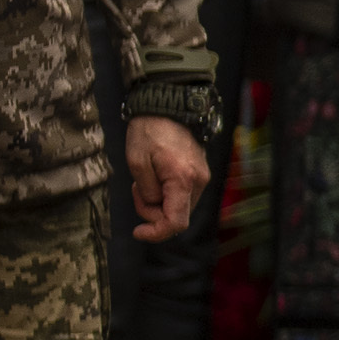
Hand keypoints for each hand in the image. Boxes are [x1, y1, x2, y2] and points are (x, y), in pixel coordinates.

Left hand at [126, 116, 213, 242]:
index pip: (175, 222)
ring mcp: (201, 177)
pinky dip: (166, 193)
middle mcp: (198, 182)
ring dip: (158, 201)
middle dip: (152, 211)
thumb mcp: (137, 162)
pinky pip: (182, 195)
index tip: (138, 232)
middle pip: (176, 216)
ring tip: (146, 178)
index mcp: (182, 180)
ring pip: (179, 206)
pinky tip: (157, 176)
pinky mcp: (199, 173)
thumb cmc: (150, 130)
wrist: (168, 106)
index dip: (156, 233)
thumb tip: (154, 205)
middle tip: (137, 189)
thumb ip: (146, 192)